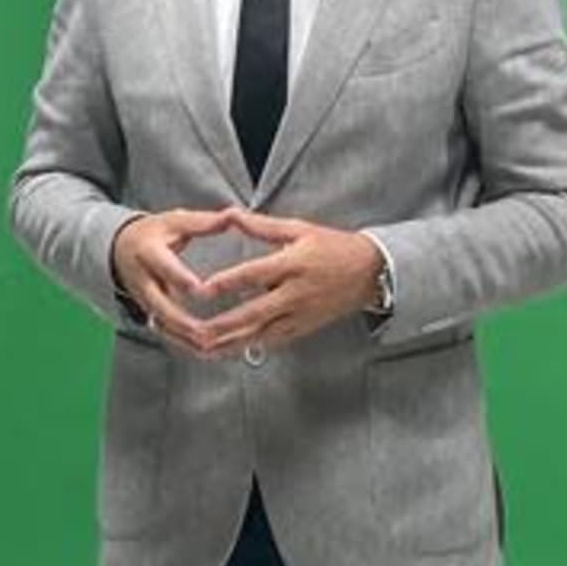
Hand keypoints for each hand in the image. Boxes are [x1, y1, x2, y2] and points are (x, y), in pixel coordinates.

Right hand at [109, 206, 255, 355]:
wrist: (119, 248)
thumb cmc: (154, 233)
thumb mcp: (175, 222)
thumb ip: (204, 223)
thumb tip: (233, 215)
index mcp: (148, 252)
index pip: (163, 266)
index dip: (179, 279)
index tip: (199, 289)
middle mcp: (142, 279)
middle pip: (158, 305)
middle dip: (180, 321)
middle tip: (204, 332)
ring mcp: (143, 300)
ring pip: (161, 324)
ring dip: (183, 338)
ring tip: (208, 347)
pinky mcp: (148, 312)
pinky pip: (165, 332)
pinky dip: (183, 343)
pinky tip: (205, 351)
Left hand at [185, 213, 388, 352]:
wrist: (370, 272)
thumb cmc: (333, 247)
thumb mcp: (299, 229)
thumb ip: (262, 225)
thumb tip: (230, 214)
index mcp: (293, 264)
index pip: (255, 274)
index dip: (228, 282)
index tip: (203, 289)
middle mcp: (295, 293)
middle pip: (255, 312)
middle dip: (224, 324)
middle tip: (196, 331)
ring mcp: (300, 314)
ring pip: (261, 333)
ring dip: (231, 343)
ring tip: (203, 348)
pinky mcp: (303, 328)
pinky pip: (273, 340)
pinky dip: (249, 347)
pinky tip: (228, 352)